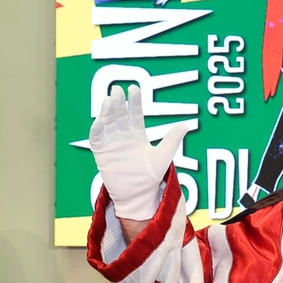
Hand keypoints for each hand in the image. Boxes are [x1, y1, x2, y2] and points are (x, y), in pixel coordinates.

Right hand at [89, 85, 188, 219]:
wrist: (138, 195)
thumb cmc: (150, 176)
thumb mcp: (163, 156)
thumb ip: (172, 140)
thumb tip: (186, 125)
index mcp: (138, 134)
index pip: (135, 113)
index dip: (134, 101)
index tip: (134, 88)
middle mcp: (123, 136)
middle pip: (119, 115)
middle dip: (118, 102)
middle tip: (117, 89)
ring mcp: (111, 143)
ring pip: (107, 123)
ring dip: (106, 112)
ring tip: (108, 100)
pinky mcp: (102, 153)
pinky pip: (97, 138)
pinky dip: (97, 128)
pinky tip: (100, 119)